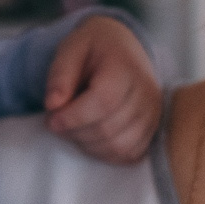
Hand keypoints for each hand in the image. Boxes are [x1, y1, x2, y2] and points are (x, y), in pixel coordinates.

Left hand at [43, 16, 162, 164]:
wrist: (122, 48)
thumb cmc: (93, 49)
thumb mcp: (70, 49)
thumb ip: (59, 75)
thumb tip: (53, 105)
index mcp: (126, 67)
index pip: (103, 102)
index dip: (73, 117)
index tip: (51, 119)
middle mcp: (146, 92)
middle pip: (108, 128)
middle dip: (75, 132)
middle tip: (57, 122)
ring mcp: (153, 113)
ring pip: (118, 146)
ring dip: (87, 145)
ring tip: (73, 128)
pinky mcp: (153, 129)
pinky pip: (129, 155)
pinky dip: (105, 153)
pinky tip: (90, 137)